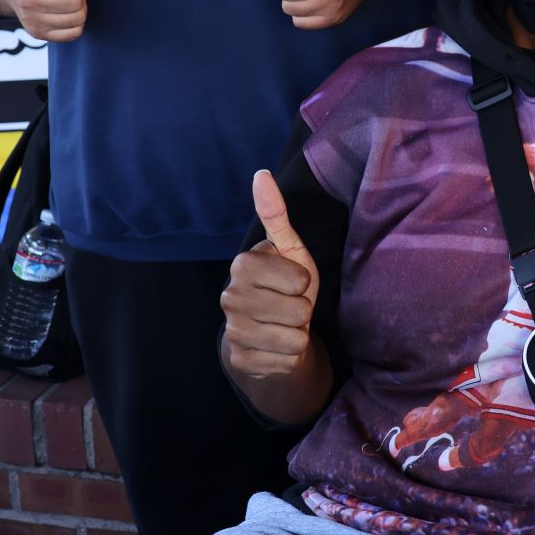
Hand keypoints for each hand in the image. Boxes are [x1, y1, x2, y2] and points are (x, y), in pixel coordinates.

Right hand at [220, 170, 321, 385]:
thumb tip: (262, 174)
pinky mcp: (240, 361)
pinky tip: (276, 346)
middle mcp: (230, 297)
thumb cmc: (285, 285)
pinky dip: (290, 355)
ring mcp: (233, 331)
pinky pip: (287, 359)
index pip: (300, 280)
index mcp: (243, 265)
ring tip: (284, 325)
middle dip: (303, 310)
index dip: (304, 282)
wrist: (269, 332)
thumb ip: (276, 214)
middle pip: (299, 310)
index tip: (291, 282)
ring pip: (294, 337)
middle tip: (289, 306)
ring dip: (298, 333)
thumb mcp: (289, 250)